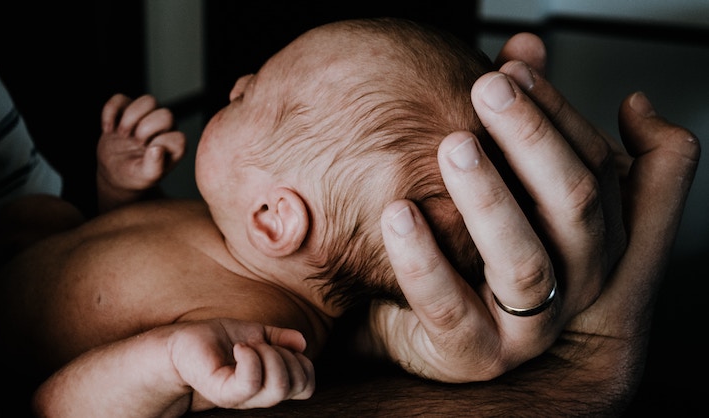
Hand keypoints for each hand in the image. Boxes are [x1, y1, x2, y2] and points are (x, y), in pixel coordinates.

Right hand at [96, 94, 185, 211]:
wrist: (114, 171)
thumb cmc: (134, 175)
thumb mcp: (145, 177)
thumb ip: (154, 167)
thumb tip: (157, 149)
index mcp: (173, 145)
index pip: (178, 137)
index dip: (161, 144)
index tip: (147, 154)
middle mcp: (164, 128)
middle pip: (166, 115)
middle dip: (146, 129)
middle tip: (135, 143)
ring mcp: (145, 116)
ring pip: (148, 101)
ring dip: (132, 117)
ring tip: (122, 134)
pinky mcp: (126, 109)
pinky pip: (120, 98)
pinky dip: (110, 112)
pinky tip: (108, 129)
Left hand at [170, 319, 314, 410]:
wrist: (181, 344)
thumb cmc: (217, 340)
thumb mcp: (256, 333)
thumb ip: (280, 338)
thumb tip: (302, 343)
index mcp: (270, 383)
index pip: (307, 386)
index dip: (304, 363)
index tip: (280, 345)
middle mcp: (258, 395)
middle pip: (297, 385)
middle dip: (286, 355)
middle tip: (261, 344)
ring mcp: (241, 397)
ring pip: (278, 385)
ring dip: (269, 355)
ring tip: (247, 346)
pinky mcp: (223, 393)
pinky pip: (250, 382)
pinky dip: (250, 358)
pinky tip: (238, 348)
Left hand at [370, 34, 699, 382]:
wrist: (432, 331)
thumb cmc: (476, 249)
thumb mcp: (509, 182)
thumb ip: (523, 119)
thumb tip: (524, 45)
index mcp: (594, 234)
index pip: (595, 163)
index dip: (556, 111)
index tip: (509, 66)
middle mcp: (577, 279)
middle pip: (574, 203)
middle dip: (532, 138)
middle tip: (487, 89)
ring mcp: (530, 324)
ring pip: (523, 260)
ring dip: (488, 197)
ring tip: (452, 146)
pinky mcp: (476, 354)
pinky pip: (448, 306)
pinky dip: (422, 258)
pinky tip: (397, 213)